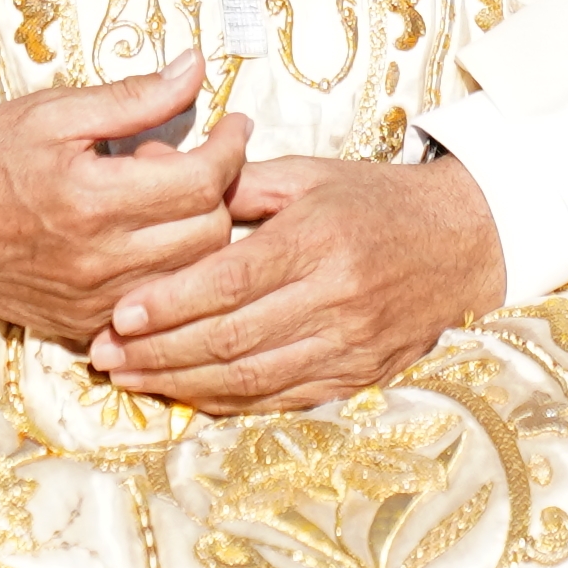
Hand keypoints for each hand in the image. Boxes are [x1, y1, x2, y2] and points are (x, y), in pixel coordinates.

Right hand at [0, 60, 248, 346]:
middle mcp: (98, 262)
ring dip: (195, 232)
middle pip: (209, 233)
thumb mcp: (53, 111)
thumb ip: (133, 96)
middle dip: (215, 189)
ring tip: (158, 198)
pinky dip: (165, 272)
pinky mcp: (82, 327)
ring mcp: (92, 303)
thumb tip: (196, 67)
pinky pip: (155, 306)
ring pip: (191, 276)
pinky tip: (141, 240)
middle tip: (180, 157)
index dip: (232, 147)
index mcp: (91, 199)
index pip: (202, 181)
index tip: (236, 123)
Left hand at [93, 150, 505, 414]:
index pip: (232, 279)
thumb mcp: (307, 176)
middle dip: (160, 350)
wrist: (461, 243)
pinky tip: (186, 394)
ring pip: (252, 377)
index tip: (120, 311)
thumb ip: (232, 182)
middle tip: (106, 353)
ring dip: (182, 383)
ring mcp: (350, 344)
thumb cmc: (372, 201)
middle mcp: (337, 297)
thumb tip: (156, 165)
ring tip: (131, 378)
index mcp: (319, 238)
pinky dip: (228, 402)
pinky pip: (281, 399)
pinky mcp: (357, 376)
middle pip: (233, 336)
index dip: (171, 301)